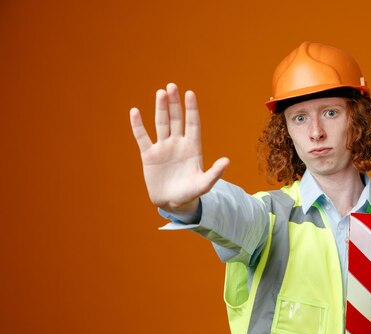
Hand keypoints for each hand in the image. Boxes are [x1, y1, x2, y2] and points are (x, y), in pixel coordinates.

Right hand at [130, 83, 229, 214]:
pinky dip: (138, 125)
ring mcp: (163, 148)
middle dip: (174, 103)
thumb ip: (215, 173)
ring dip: (160, 108)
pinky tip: (135, 112)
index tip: (190, 93)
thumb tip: (227, 161)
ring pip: (161, 124)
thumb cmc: (191, 193)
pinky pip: (142, 137)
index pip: (193, 124)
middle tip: (172, 86)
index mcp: (193, 148)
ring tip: (160, 93)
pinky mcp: (149, 155)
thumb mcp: (204, 184)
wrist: (173, 202)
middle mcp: (178, 144)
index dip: (191, 109)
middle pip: (176, 119)